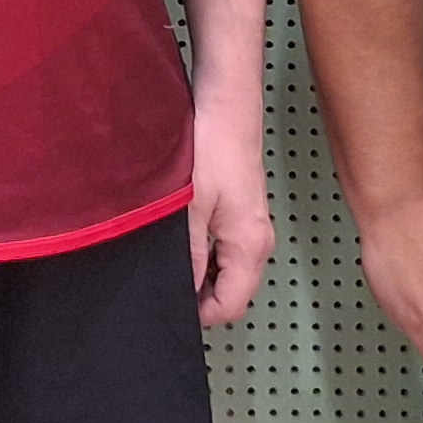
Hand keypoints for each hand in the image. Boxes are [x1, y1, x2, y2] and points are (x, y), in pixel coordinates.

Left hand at [186, 87, 275, 327]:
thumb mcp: (189, 207)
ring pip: (228, 272)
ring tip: (169, 262)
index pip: (231, 306)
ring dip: (202, 275)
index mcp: (250, 246)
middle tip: (163, 286)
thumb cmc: (212, 148)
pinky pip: (226, 251)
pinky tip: (181, 242)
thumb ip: (186, 255)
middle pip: (232, 292)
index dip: (200, 316)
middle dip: (200, 298)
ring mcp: (252, 228)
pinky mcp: (242, 213)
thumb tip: (180, 292)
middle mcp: (258, 242)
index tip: (169, 309)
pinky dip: (205, 256)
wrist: (225, 106)